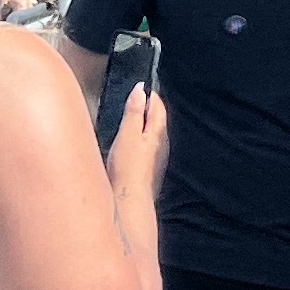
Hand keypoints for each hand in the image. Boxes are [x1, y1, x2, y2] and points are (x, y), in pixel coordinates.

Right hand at [106, 81, 167, 209]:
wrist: (129, 201)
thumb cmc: (128, 169)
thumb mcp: (128, 134)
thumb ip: (134, 112)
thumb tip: (140, 90)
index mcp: (158, 132)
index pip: (158, 106)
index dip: (149, 95)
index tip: (139, 88)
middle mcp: (161, 144)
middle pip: (156, 119)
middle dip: (145, 109)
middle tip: (132, 100)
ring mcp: (156, 157)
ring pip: (151, 134)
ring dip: (141, 125)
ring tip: (127, 120)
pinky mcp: (148, 169)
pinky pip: (145, 148)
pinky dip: (137, 141)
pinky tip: (127, 145)